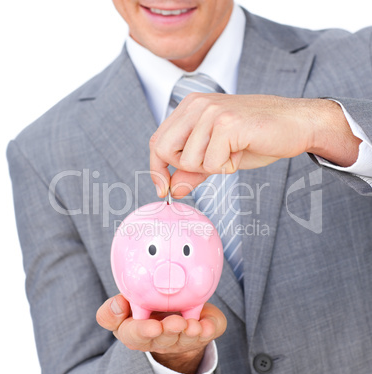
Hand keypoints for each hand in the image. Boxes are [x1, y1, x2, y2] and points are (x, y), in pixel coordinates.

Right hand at [96, 295, 226, 373]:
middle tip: (176, 323)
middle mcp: (158, 339)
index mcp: (135, 331)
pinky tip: (209, 325)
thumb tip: (118, 302)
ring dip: (189, 333)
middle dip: (169, 332)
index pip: (132, 335)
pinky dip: (209, 329)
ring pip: (184, 339)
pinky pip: (206, 334)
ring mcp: (180, 340)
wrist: (171, 310)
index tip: (152, 326)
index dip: (142, 331)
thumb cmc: (144, 304)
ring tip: (193, 325)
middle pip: (162, 339)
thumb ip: (114, 307)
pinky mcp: (200, 335)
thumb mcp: (125, 303)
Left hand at [150, 94, 360, 197]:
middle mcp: (196, 105)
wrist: (296, 124)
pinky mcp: (228, 124)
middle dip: (184, 168)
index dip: (157, 168)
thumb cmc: (256, 138)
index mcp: (190, 107)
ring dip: (212, 167)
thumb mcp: (216, 156)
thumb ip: (192, 170)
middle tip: (211, 163)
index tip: (163, 188)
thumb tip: (173, 190)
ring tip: (233, 151)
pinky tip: (242, 150)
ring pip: (189, 161)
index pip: (157, 141)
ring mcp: (211, 112)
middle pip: (164, 150)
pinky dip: (227, 166)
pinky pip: (211, 163)